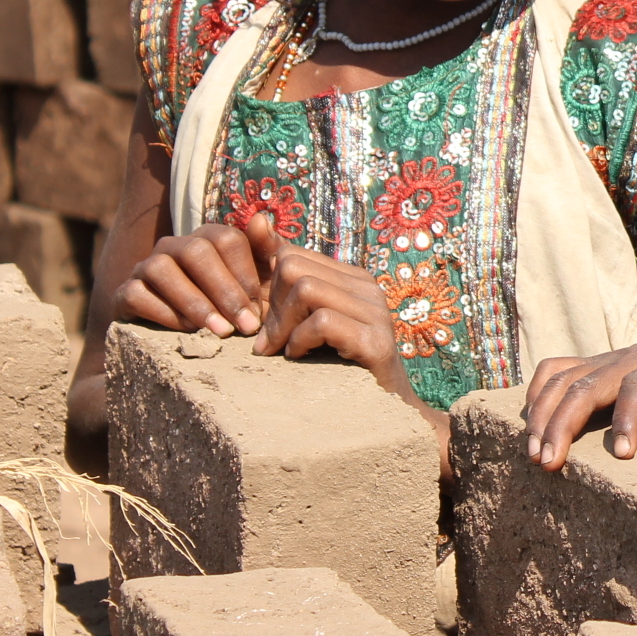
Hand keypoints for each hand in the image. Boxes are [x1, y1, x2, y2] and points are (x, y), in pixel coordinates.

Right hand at [115, 212, 282, 337]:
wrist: (184, 340)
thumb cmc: (230, 307)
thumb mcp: (257, 283)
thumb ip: (266, 251)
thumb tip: (260, 219)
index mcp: (207, 238)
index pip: (226, 239)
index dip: (245, 274)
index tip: (258, 310)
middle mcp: (174, 246)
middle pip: (196, 251)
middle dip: (224, 290)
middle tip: (244, 325)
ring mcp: (146, 267)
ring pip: (161, 269)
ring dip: (194, 301)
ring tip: (219, 331)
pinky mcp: (124, 293)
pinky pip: (137, 294)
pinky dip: (163, 312)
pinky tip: (186, 330)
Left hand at [253, 247, 416, 402]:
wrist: (380, 416)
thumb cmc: (333, 368)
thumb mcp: (300, 319)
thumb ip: (279, 276)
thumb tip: (256, 219)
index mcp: (350, 277)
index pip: (291, 254)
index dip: (267, 289)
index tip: (265, 323)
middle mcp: (366, 286)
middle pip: (293, 267)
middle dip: (271, 307)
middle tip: (270, 342)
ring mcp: (375, 312)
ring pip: (305, 289)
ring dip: (282, 326)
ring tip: (283, 351)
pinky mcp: (376, 341)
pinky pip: (322, 321)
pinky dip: (299, 342)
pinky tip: (300, 358)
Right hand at [520, 332, 636, 469]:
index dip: (627, 417)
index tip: (623, 457)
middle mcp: (633, 356)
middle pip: (588, 382)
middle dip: (564, 421)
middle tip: (549, 464)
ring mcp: (611, 358)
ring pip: (565, 377)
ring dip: (544, 414)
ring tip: (535, 456)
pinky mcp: (597, 364)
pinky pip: (557, 368)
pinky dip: (537, 392)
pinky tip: (530, 425)